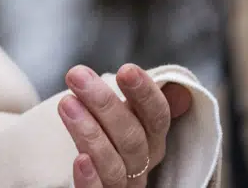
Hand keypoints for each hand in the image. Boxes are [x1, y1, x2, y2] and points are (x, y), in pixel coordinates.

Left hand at [57, 64, 192, 187]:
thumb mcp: (124, 120)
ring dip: (90, 133)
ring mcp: (120, 187)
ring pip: (114, 166)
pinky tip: (79, 160)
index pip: (157, 119)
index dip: (145, 95)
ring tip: (66, 103)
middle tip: (77, 75)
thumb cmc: (105, 141)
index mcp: (151, 143)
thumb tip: (181, 91)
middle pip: (132, 139)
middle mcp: (140, 168)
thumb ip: (144, 105)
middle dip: (105, 104)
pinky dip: (90, 180)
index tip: (126, 70)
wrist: (86, 178)